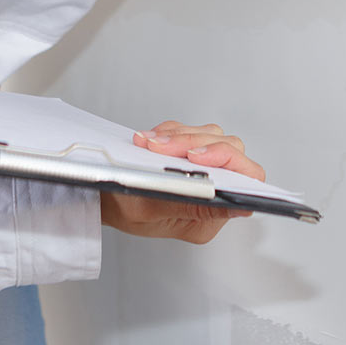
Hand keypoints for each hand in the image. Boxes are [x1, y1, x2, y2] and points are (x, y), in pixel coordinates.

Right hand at [98, 120, 264, 243]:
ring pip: (210, 134)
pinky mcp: (187, 152)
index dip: (228, 160)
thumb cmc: (121, 209)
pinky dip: (171, 130)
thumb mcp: (150, 212)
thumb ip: (193, 206)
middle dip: (193, 141)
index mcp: (210, 215)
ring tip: (150, 143)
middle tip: (160, 146)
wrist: (99, 194)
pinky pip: (191, 129)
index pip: (246, 180)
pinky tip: (150, 138)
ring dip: (180, 134)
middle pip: (228, 149)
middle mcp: (212, 191)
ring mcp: (201, 169)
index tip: (195, 156)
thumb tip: (239, 204)